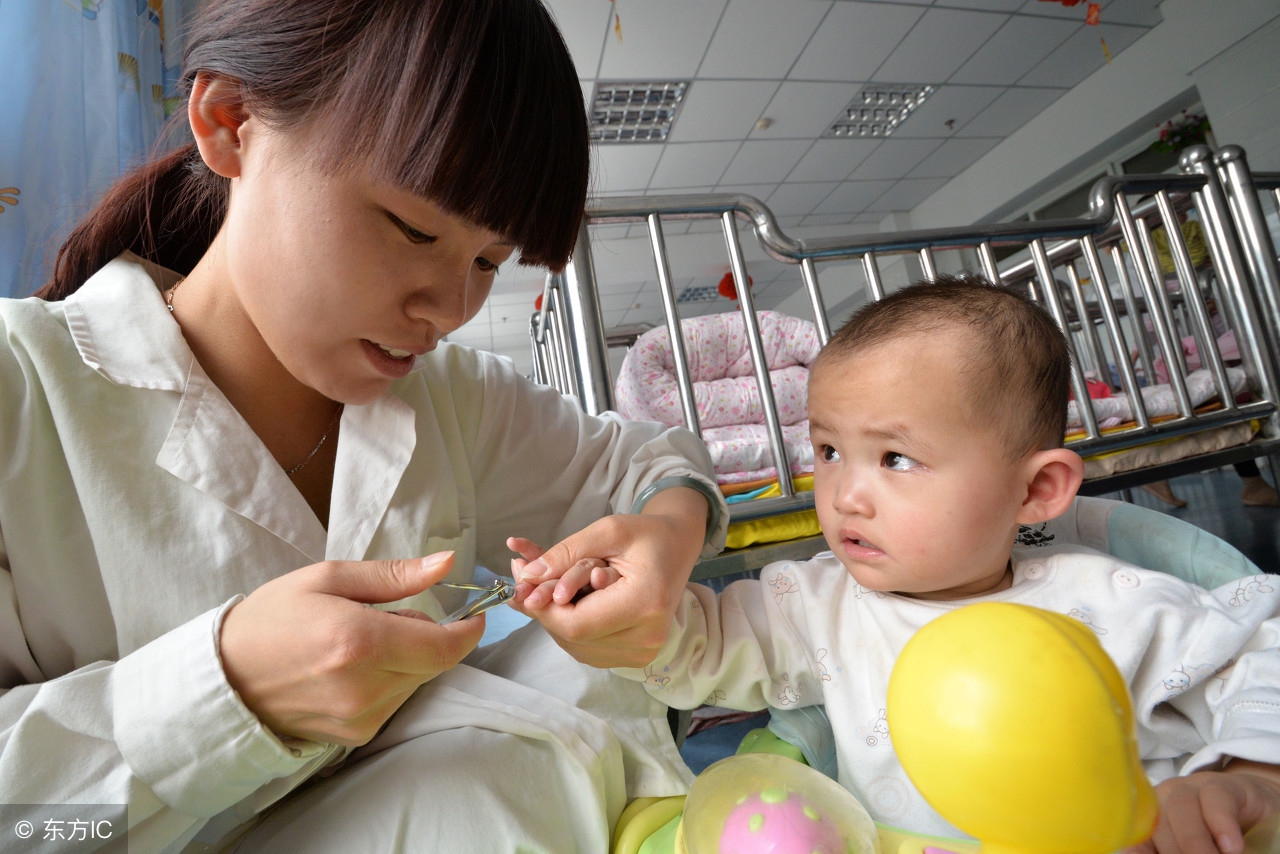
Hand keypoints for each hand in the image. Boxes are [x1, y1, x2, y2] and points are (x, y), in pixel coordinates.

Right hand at [219, 551, 485, 746]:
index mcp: (359, 641)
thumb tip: (446, 564)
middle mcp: (364, 687)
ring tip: (364, 641)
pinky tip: (355, 667)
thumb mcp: (327, 578)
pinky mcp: (354, 736)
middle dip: (429, 636)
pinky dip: (390, 681)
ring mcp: (359, 717)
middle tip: (393, 615)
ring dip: (409, 660)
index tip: (474, 613)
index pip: (443, 646)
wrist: (222, 678)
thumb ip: (394, 575)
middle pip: (433, 664)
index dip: (467, 630)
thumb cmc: (271, 619)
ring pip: (417, 684)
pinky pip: (395, 703)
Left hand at [510, 487, 707, 667]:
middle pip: (574, 637)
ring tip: (542, 588)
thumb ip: (566, 554)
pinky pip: (588, 649)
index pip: (578, 624)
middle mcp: (647, 637)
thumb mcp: (608, 530)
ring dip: (554, 619)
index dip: (543, 609)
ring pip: (577, 646)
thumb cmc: (647, 534)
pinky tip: (566, 603)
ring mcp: (643, 652)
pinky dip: (570, 627)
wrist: (679, 547)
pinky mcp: (637, 656)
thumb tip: (527, 577)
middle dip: (544, 610)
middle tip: (524, 580)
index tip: (524, 586)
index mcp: (645, 604)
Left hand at [1123, 764, 1279, 853]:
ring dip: (1195, 843)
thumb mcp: (1192, 848)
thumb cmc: (1215, 836)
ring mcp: (1191, 788)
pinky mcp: (1223, 785)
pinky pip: (1217, 801)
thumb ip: (1175, 852)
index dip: (1140, 853)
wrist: (1251, 808)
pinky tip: (1232, 848)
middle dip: (1173, 852)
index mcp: (1150, 819)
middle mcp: (1164, 800)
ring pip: (1182, 809)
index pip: (1137, 837)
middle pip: (1158, 824)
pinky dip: (1223, 826)